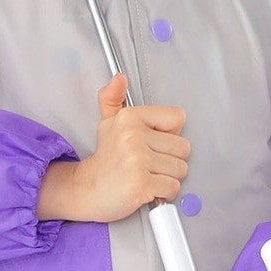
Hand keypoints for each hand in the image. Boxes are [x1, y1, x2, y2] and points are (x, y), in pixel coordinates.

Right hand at [72, 72, 189, 223]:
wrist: (87, 189)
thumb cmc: (105, 159)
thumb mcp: (108, 123)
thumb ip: (113, 98)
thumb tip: (118, 77)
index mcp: (129, 117)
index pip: (177, 117)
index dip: (169, 133)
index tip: (151, 142)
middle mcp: (132, 135)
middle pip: (183, 147)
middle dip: (170, 159)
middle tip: (148, 163)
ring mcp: (137, 160)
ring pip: (180, 169)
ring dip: (167, 177)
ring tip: (147, 175)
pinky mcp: (141, 184)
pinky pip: (172, 188)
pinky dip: (163, 194)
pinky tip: (147, 189)